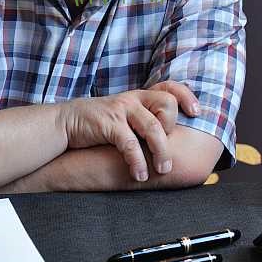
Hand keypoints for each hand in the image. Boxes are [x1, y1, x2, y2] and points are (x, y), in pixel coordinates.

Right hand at [60, 81, 199, 182]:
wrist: (64, 123)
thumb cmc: (99, 124)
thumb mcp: (124, 116)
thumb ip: (143, 120)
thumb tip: (169, 139)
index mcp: (140, 96)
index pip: (169, 87)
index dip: (187, 96)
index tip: (197, 112)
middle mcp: (134, 99)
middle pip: (167, 105)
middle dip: (172, 130)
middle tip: (168, 153)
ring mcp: (122, 109)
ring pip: (153, 127)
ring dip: (161, 152)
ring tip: (163, 170)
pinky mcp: (109, 123)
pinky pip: (130, 144)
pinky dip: (138, 161)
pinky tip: (139, 175)